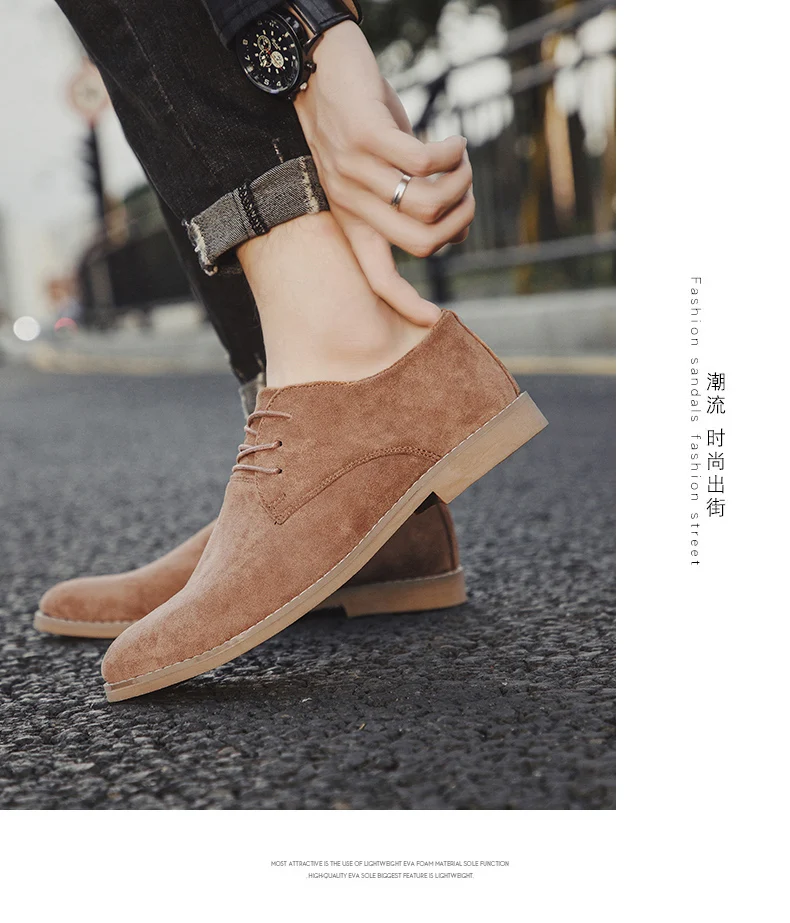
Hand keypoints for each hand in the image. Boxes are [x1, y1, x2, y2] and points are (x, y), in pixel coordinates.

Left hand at [294, 23, 474, 324]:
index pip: (376, 276)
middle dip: (459, 222)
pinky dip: (453, 156)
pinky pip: (425, 162)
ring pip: (427, 204)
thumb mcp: (378, 169)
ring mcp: (355, 169)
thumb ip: (409, 199)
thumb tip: (456, 229)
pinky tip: (456, 144)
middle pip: (421, 243)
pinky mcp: (366, 134)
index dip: (404, 303)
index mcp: (351, 218)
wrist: (315, 66)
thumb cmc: (358, 119)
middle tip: (468, 194)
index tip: (433, 321)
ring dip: (461, 185)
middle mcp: (350, 201)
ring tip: (462, 162)